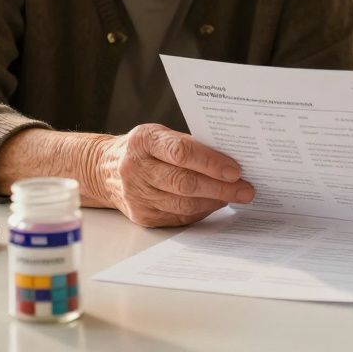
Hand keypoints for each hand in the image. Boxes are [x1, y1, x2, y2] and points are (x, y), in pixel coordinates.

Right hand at [92, 123, 253, 227]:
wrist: (106, 169)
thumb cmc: (146, 149)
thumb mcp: (162, 135)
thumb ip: (192, 146)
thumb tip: (232, 162)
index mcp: (143, 141)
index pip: (181, 152)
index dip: (211, 162)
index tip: (236, 170)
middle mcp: (136, 168)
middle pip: (184, 183)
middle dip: (220, 187)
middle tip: (246, 189)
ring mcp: (137, 195)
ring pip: (183, 204)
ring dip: (214, 201)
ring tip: (236, 196)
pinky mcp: (142, 215)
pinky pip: (178, 217)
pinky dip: (201, 211)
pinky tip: (215, 203)